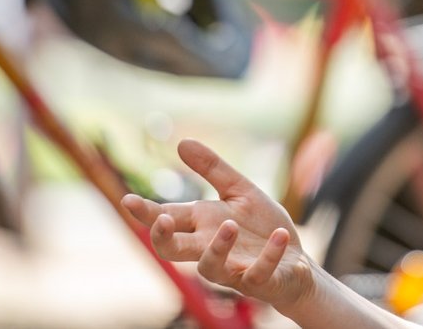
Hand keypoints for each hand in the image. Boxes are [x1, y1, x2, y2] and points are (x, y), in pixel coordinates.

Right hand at [122, 139, 314, 310]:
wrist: (294, 262)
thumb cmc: (260, 227)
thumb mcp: (240, 191)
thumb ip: (213, 170)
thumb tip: (182, 141)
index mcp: (202, 225)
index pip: (167, 219)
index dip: (146, 212)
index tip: (128, 200)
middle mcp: (210, 250)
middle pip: (174, 250)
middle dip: (164, 238)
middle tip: (163, 221)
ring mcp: (234, 269)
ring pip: (211, 268)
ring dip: (218, 247)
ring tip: (230, 225)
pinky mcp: (262, 282)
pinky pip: (259, 273)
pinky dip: (269, 254)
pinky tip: (281, 235)